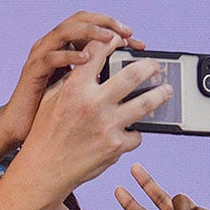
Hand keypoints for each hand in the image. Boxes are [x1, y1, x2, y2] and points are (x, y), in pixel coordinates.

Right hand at [0, 11, 143, 154]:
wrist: (23, 128)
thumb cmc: (54, 114)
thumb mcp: (81, 91)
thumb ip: (100, 79)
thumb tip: (134, 79)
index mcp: (65, 47)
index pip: (92, 25)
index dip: (115, 28)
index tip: (137, 42)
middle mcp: (52, 46)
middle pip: (80, 19)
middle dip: (106, 23)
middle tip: (126, 34)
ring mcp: (40, 56)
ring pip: (66, 31)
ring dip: (90, 32)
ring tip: (109, 39)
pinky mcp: (32, 71)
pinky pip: (51, 57)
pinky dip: (68, 55)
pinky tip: (86, 60)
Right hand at [13, 35, 170, 193]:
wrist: (43, 169)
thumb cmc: (44, 133)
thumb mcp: (51, 100)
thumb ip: (72, 81)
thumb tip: (92, 64)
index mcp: (74, 88)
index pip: (99, 53)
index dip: (114, 42)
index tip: (123, 40)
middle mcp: (92, 104)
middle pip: (134, 74)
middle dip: (150, 66)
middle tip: (155, 66)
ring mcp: (107, 125)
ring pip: (147, 103)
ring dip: (161, 95)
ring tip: (166, 91)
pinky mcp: (116, 146)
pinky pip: (136, 134)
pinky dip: (134, 133)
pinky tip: (131, 131)